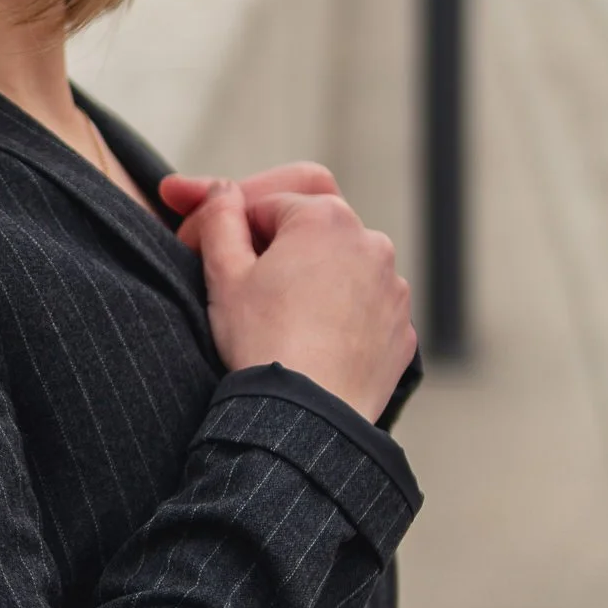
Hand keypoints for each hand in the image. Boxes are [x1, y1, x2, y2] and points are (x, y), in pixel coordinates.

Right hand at [166, 173, 416, 423]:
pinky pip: (364, 307)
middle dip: (275, 246)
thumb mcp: (224, 273)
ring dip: (310, 278)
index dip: (229, 226)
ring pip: (340, 267)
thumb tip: (223, 192)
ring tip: (278, 316)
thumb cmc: (264, 343)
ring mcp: (392, 286)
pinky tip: (310, 338)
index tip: (206, 253)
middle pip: (308, 229)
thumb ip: (219, 217)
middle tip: (244, 280)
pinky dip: (340, 314)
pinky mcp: (401, 326)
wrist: (309, 415)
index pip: (266, 203)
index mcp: (324, 217)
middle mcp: (370, 241)